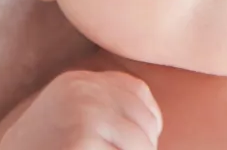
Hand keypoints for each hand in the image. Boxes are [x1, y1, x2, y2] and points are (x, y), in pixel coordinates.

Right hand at [0, 70, 162, 149]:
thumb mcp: (71, 120)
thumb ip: (104, 110)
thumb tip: (155, 124)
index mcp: (78, 82)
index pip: (137, 93)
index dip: (148, 122)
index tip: (138, 142)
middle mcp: (83, 90)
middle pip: (144, 121)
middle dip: (144, 147)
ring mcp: (84, 112)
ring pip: (141, 145)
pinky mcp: (82, 139)